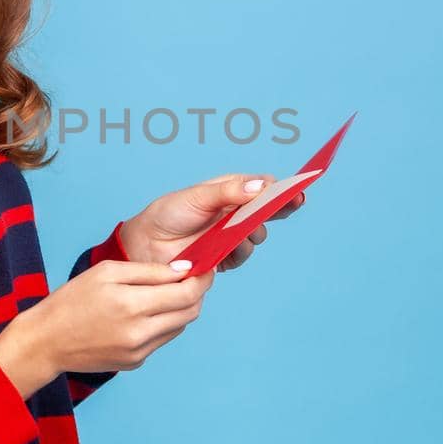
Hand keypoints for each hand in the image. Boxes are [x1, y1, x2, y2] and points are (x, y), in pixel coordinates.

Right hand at [0, 259, 216, 393]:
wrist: (46, 342)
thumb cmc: (71, 301)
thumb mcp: (106, 273)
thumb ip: (148, 271)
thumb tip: (183, 270)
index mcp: (132, 305)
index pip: (187, 293)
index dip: (201, 279)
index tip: (204, 267)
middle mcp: (140, 333)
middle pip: (190, 312)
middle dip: (196, 292)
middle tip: (190, 277)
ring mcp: (139, 351)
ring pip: (179, 326)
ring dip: (181, 308)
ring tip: (165, 292)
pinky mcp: (135, 362)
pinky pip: (162, 339)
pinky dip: (163, 323)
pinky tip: (144, 312)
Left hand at [118, 173, 307, 272]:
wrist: (145, 246)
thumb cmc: (168, 214)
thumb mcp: (197, 196)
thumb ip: (229, 191)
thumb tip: (261, 185)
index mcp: (229, 191)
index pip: (262, 188)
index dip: (281, 190)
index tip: (297, 192)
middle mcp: (233, 213)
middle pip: (267, 211)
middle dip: (277, 210)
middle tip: (282, 207)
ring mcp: (229, 236)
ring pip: (257, 235)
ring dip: (254, 232)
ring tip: (243, 230)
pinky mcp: (224, 258)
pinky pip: (242, 255)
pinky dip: (239, 252)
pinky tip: (229, 249)